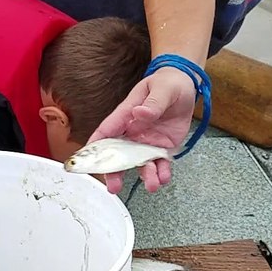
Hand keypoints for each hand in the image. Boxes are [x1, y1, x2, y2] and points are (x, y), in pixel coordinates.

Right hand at [88, 67, 198, 194]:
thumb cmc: (167, 83)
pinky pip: (160, 164)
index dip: (95, 146)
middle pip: (119, 155)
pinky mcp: (162, 147)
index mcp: (127, 115)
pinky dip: (162, 173)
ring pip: (140, 164)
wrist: (184, 87)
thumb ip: (152, 103)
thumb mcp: (162, 88)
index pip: (106, 131)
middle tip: (113, 187)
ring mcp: (147, 142)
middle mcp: (133, 132)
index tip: (86, 161)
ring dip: (145, 176)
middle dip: (115, 172)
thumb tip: (139, 113)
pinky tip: (164, 178)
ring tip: (152, 185)